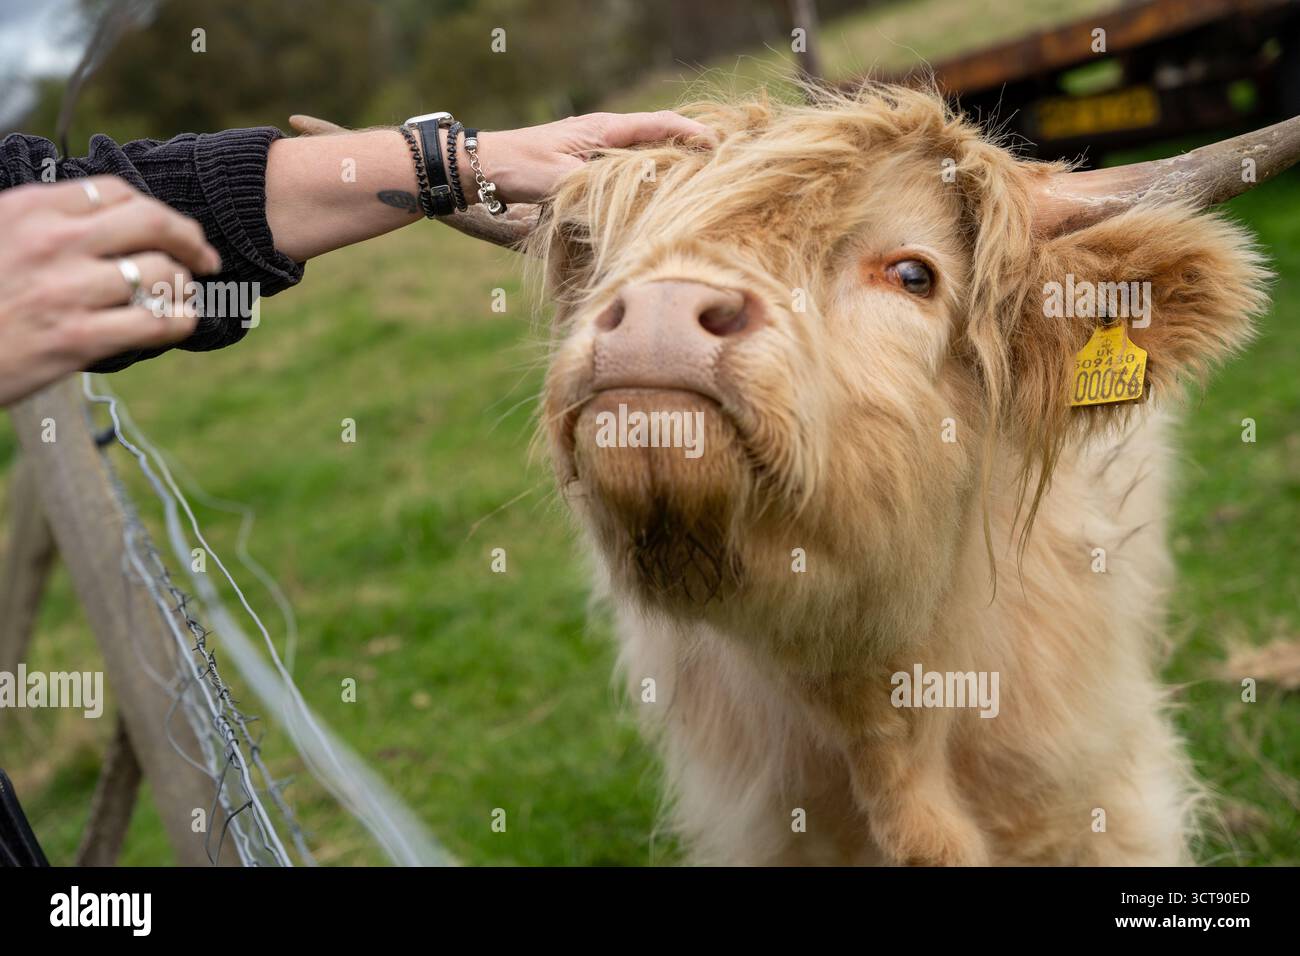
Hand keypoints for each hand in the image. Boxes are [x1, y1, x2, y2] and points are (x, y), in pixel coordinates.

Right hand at [0, 176, 220, 405]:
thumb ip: (46, 221)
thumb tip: (108, 217)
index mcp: (30, 209)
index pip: (117, 192)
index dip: (156, 210)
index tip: (172, 230)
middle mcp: (53, 242)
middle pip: (154, 223)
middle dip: (191, 240)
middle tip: (205, 258)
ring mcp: (67, 291)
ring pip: (164, 274)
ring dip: (184, 286)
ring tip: (178, 297)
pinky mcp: (78, 340)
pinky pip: (159, 323)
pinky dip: (181, 321)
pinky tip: (178, 322)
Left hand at [469, 110, 714, 204]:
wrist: (481, 167)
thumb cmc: (518, 167)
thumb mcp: (559, 180)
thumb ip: (594, 191)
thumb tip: (629, 207)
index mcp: (603, 130)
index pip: (658, 125)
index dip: (690, 133)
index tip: (717, 144)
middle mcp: (604, 136)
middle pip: (657, 137)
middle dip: (688, 148)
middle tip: (719, 165)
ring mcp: (595, 151)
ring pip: (642, 156)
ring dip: (668, 166)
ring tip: (696, 183)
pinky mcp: (585, 168)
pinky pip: (625, 171)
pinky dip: (644, 179)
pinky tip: (654, 197)